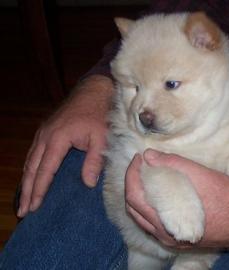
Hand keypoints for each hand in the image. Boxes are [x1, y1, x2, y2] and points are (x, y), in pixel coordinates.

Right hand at [18, 75, 112, 216]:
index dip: (39, 190)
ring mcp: (43, 132)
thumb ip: (94, 161)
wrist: (94, 91)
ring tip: (24, 199)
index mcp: (58, 139)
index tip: (32, 207)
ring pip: (30, 161)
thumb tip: (88, 184)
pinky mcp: (46, 130)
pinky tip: (31, 177)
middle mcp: (45, 136)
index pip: (45, 170)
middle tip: (22, 210)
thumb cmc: (99, 114)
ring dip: (26, 180)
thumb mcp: (101, 138)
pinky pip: (34, 153)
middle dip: (27, 190)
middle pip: (32, 168)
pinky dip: (31, 168)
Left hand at [126, 149, 228, 249]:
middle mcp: (164, 234)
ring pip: (143, 218)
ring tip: (148, 177)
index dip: (131, 174)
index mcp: (165, 220)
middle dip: (133, 184)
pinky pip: (155, 223)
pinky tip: (160, 192)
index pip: (134, 197)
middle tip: (141, 166)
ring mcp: (172, 239)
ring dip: (140, 196)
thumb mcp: (200, 175)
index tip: (138, 158)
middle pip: (134, 209)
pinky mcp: (181, 238)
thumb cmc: (226, 197)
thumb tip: (148, 155)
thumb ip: (173, 164)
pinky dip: (151, 206)